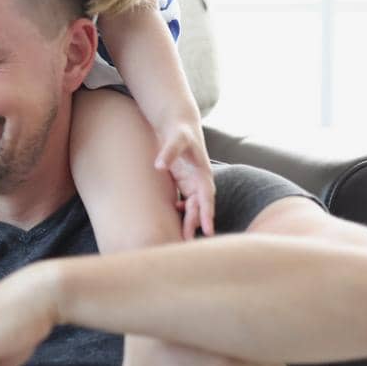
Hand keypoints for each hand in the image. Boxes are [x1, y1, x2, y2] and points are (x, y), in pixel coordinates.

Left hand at [153, 122, 214, 238]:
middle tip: (186, 241)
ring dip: (188, 221)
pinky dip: (180, 212)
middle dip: (195, 223)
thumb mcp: (175, 139)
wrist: (178, 125)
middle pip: (198, 206)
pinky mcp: (183, 183)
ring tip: (181, 238)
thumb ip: (168, 152)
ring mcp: (192, 183)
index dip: (207, 214)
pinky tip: (174, 218)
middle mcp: (200, 181)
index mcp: (203, 174)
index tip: (207, 230)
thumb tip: (159, 166)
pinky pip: (184, 202)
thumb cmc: (179, 131)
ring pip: (192, 207)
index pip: (206, 198)